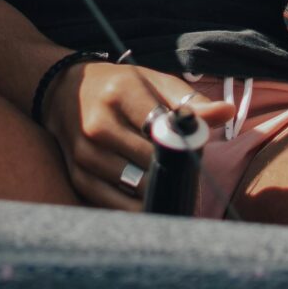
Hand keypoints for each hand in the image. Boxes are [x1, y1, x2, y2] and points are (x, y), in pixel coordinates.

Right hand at [41, 59, 227, 212]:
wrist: (61, 92)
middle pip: (149, 163)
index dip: (184, 148)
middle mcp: (98, 123)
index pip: (161, 129)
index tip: (197, 158)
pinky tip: (148, 202)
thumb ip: (189, 100)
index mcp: (121, 93)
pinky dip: (134, 207)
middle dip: (174, 175)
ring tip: (172, 191)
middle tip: (191, 182)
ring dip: (157, 194)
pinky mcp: (77, 176)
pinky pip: (112, 203)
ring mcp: (84, 153)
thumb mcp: (152, 81)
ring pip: (132, 188)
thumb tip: (226, 112)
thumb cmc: (118, 87)